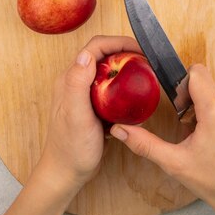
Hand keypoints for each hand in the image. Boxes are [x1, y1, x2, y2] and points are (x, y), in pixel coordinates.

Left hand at [40, 35, 141, 188]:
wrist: (67, 172)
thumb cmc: (70, 147)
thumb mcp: (75, 115)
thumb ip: (77, 84)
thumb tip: (86, 55)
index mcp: (70, 78)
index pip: (94, 48)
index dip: (118, 42)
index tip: (139, 49)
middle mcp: (76, 82)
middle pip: (103, 55)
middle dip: (125, 52)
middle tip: (146, 60)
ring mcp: (85, 94)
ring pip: (109, 71)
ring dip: (126, 68)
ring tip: (145, 73)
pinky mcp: (94, 107)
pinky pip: (112, 89)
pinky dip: (125, 87)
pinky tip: (136, 97)